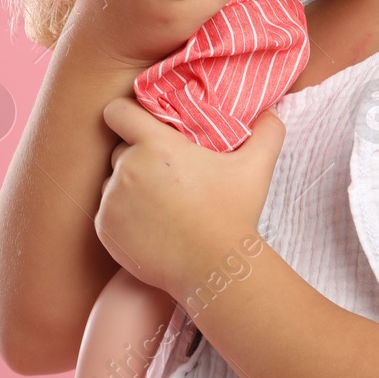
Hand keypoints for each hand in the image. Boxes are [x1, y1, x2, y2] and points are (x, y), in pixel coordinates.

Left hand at [96, 99, 285, 299]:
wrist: (212, 267)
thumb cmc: (233, 214)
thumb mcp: (256, 168)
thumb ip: (267, 132)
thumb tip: (273, 110)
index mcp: (156, 146)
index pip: (118, 112)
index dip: (126, 114)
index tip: (140, 123)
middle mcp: (127, 169)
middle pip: (119, 149)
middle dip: (136, 155)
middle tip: (167, 172)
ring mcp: (112, 201)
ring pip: (112, 182)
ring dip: (128, 186)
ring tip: (161, 202)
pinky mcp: (105, 229)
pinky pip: (108, 212)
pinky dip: (124, 215)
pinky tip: (153, 225)